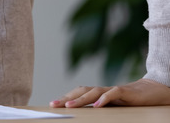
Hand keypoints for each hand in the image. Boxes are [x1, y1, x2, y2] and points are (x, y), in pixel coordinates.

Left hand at [50, 78, 169, 107]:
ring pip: (94, 92)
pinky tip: (97, 105)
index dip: (65, 97)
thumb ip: (99, 108)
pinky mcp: (125, 92)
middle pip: (81, 91)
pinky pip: (113, 93)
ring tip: (70, 106)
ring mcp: (113, 90)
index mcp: (98, 94)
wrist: (152, 91)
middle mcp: (103, 90)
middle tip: (54, 105)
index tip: (52, 104)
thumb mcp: (112, 106)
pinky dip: (104, 98)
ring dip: (80, 99)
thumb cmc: (130, 100)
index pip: (78, 94)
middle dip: (67, 97)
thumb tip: (83, 114)